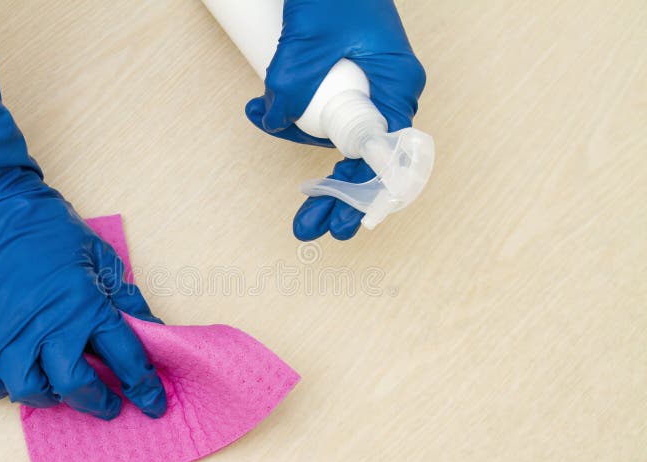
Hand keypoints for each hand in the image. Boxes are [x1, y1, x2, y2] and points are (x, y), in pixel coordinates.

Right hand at [0, 187, 166, 419]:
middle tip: (108, 404)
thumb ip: (125, 298)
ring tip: (59, 388)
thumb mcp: (99, 256)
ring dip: (50, 397)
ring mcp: (4, 335)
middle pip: (77, 387)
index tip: (153, 403)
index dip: (145, 387)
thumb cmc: (45, 225)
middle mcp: (47, 327)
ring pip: (29, 391)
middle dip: (98, 402)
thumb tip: (151, 328)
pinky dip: (0, 388)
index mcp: (85, 306)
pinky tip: (12, 375)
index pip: (127, 360)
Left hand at [245, 0, 426, 239]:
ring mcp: (367, 85)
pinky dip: (294, 114)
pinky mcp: (344, 77)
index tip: (340, 226)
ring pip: (333, 131)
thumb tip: (271, 119)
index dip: (359, 196)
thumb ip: (289, 85)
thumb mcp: (308, 40)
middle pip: (360, 157)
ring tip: (258, 116)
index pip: (382, 158)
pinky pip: (322, 108)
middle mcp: (387, 91)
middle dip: (331, 193)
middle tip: (307, 226)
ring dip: (295, 136)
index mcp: (397, 85)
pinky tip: (264, 113)